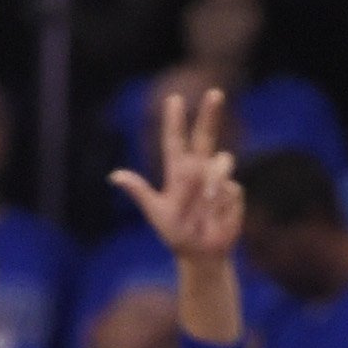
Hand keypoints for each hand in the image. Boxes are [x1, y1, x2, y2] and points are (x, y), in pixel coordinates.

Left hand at [111, 87, 242, 267]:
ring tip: (206, 205)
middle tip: (215, 92)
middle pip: (206, 135)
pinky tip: (218, 218)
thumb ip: (139, 191)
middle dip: (210, 114)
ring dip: (214, 183)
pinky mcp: (233, 193)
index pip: (175, 140)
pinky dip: (222, 204)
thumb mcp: (156, 213)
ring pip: (222, 163)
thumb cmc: (176, 234)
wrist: (201, 255)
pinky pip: (230, 189)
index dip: (175, 120)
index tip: (174, 98)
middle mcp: (199, 170)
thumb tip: (114, 175)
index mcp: (178, 172)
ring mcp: (217, 180)